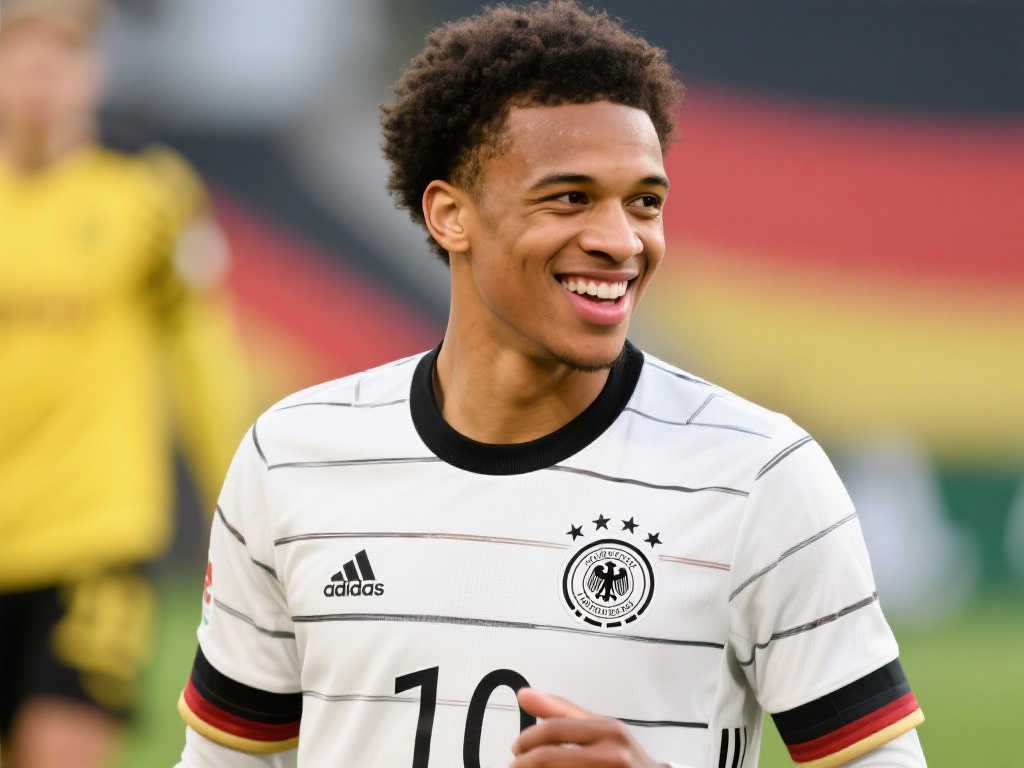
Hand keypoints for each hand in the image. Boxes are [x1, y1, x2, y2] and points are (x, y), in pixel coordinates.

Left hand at [509, 688, 666, 766]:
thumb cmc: (624, 757)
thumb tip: (525, 695)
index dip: (526, 740)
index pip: (553, 730)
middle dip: (523, 763)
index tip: (517, 748)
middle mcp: (612, 755)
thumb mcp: (600, 726)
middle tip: (516, 765)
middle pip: (547, 758)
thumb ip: (562, 711)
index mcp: (609, 731)